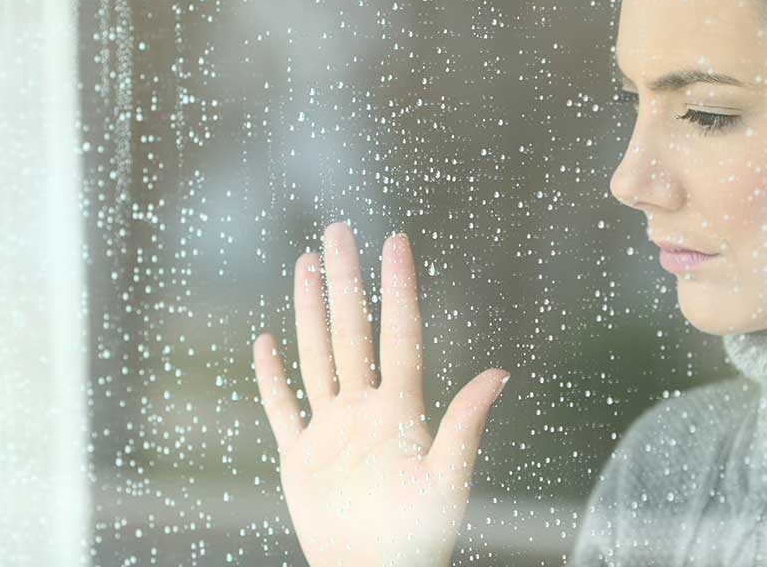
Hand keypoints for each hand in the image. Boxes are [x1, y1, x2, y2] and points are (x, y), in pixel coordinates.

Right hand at [252, 222, 509, 566]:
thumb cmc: (418, 537)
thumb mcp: (448, 481)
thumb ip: (465, 425)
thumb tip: (501, 373)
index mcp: (401, 409)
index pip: (398, 332)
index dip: (397, 286)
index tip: (394, 241)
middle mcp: (364, 408)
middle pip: (351, 330)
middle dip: (344, 281)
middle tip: (338, 231)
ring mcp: (331, 429)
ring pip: (317, 356)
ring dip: (308, 311)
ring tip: (305, 264)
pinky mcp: (300, 457)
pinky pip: (282, 408)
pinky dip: (271, 378)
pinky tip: (265, 342)